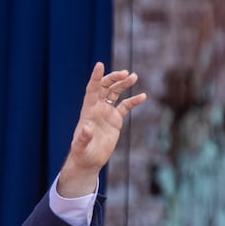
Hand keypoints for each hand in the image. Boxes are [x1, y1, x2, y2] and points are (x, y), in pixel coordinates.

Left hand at [57, 62, 147, 196]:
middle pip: (105, 87)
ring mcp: (107, 112)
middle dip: (114, 78)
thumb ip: (83, 137)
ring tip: (134, 77)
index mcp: (88, 110)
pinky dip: (134, 101)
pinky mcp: (115, 120)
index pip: (92, 89)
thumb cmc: (82, 154)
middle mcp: (97, 108)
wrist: (89, 161)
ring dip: (124, 84)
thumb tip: (87, 128)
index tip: (100, 64)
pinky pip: (126, 106)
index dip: (96, 77)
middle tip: (125, 74)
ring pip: (116, 93)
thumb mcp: (80, 146)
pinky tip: (143, 96)